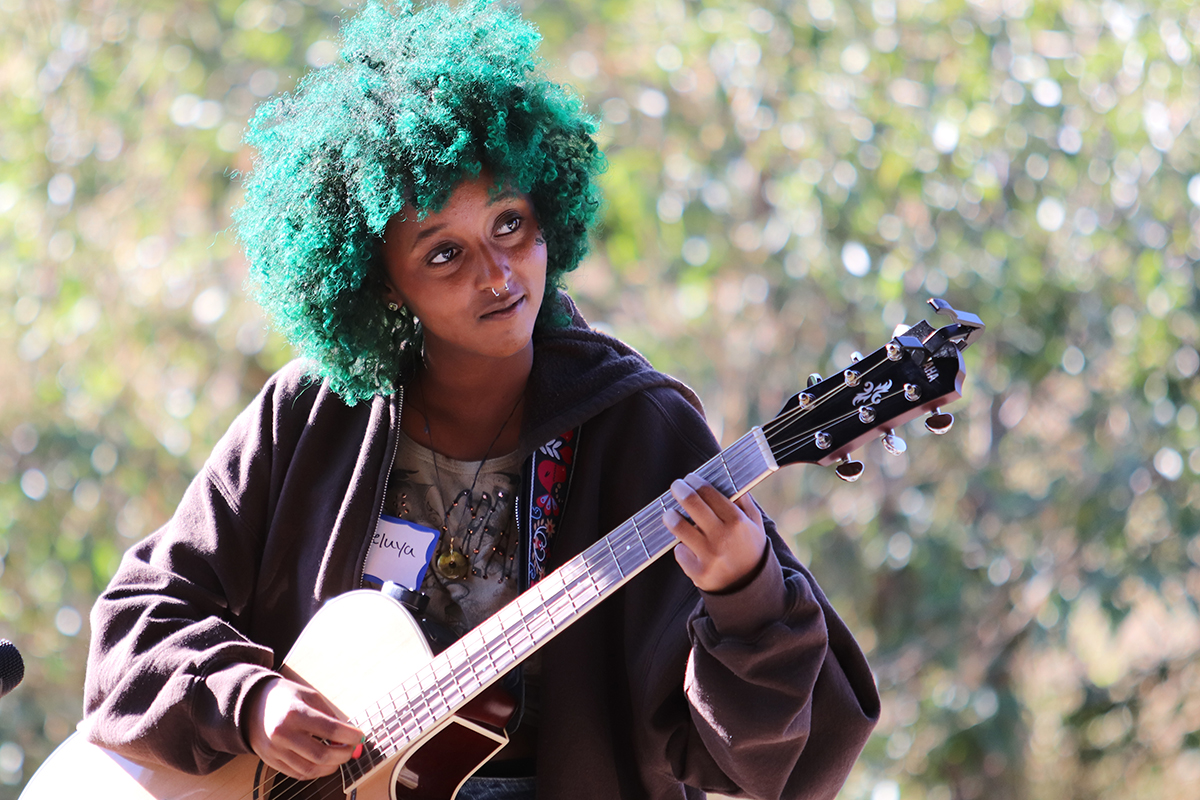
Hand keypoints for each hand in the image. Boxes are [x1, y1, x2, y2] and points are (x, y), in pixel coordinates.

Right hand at [245, 676, 362, 779]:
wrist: (251, 705)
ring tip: (340, 757)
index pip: (329, 729)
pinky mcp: (271, 761)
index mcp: (294, 713)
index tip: (360, 736)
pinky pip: (298, 774)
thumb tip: (348, 732)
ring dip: (331, 766)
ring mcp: (275, 751)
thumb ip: (328, 714)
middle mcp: (283, 734)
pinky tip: (325, 764)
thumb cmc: (284, 697)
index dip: (349, 735)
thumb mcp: (308, 695)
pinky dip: (316, 772)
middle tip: (352, 749)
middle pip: (320, 754)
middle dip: (343, 754)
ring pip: (310, 769)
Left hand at [663, 473, 768, 592]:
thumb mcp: (754, 524)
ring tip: (670, 513)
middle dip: (680, 490)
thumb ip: (743, 501)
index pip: (709, 492)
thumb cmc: (749, 548)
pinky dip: (681, 545)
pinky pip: (679, 550)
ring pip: (678, 526)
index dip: (695, 481)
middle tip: (676, 486)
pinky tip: (686, 544)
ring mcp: (709, 555)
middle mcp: (722, 537)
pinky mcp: (698, 572)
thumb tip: (727, 477)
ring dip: (670, 515)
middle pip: (691, 503)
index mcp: (737, 521)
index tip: (690, 478)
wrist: (749, 587)